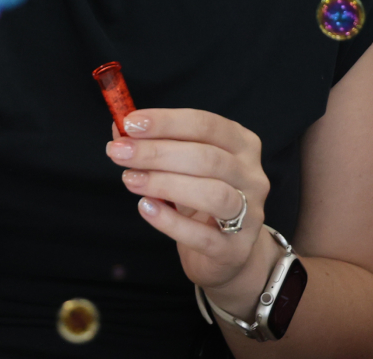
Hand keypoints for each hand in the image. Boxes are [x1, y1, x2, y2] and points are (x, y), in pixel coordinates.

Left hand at [105, 108, 274, 314]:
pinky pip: (203, 236)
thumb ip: (155, 143)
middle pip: (207, 157)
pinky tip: (146, 207)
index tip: (131, 123)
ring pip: (212, 194)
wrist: (227, 251)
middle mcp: (252, 176)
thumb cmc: (201, 195)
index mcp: (242, 144)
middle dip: (157, 152)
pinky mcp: (236, 250)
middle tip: (120, 153)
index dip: (167, 122)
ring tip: (130, 179)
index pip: (206, 124)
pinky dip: (170, 221)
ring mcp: (249, 214)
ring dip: (165, 183)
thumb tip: (120, 128)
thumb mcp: (183, 164)